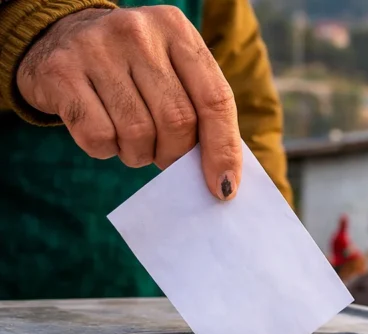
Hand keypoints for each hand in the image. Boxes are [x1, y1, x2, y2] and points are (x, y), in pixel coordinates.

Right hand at [16, 7, 241, 199]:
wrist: (59, 37)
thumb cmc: (132, 66)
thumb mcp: (172, 67)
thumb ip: (201, 107)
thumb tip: (223, 175)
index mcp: (176, 29)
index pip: (215, 99)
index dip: (223, 149)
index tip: (225, 186)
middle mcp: (137, 32)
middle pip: (178, 120)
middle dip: (175, 154)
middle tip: (165, 156)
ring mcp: (95, 48)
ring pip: (138, 133)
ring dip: (139, 154)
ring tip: (131, 140)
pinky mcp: (60, 72)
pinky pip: (98, 137)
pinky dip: (106, 150)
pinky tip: (102, 130)